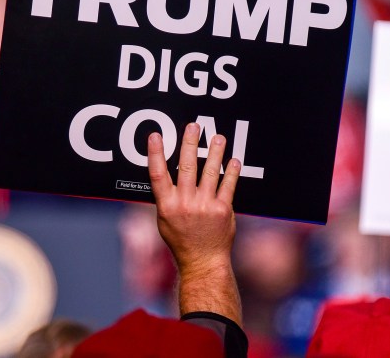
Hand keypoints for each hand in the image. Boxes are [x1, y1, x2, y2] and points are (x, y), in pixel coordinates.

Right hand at [147, 122, 241, 322]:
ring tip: (218, 137)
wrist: (203, 262)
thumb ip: (166, 198)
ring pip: (210, 172)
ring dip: (215, 152)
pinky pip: (228, 185)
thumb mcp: (164, 220)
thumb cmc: (181, 240)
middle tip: (194, 126)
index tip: (156, 136)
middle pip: (186, 166)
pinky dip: (231, 171)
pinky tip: (234, 160)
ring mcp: (205, 206)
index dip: (156, 153)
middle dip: (190, 143)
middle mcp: (185, 203)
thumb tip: (165, 174)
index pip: (158, 174)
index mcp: (167, 205)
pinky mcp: (223, 210)